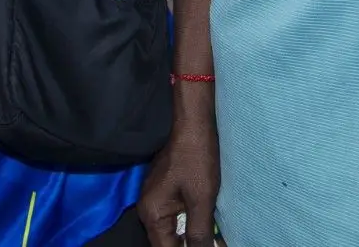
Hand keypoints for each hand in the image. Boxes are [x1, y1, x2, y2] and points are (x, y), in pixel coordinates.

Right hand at [139, 96, 220, 246]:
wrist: (192, 123)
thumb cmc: (197, 158)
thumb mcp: (201, 198)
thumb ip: (198, 232)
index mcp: (151, 214)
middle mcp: (147, 209)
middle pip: (166, 242)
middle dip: (188, 245)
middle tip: (210, 243)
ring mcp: (154, 199)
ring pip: (171, 229)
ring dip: (188, 236)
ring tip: (208, 238)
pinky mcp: (164, 190)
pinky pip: (173, 215)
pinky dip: (187, 223)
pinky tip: (202, 224)